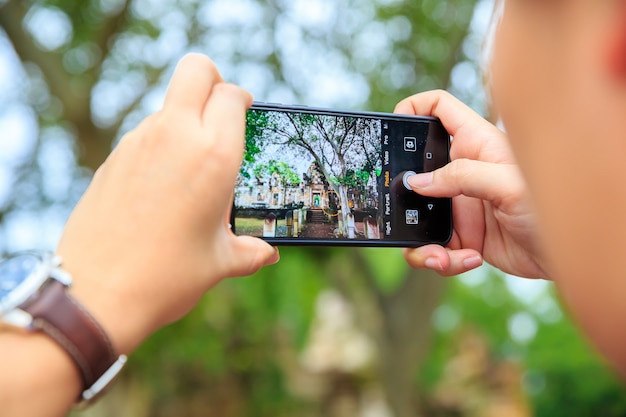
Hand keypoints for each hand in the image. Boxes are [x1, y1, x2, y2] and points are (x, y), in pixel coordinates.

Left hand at [56, 54, 278, 353]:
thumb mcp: (220, 262)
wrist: (96, 294)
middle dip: (213, 80)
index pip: (232, 94)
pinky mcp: (114, 157)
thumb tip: (268, 253)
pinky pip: (145, 132)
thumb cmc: (166, 277)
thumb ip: (251, 251)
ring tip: (193, 164)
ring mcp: (139, 142)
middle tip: (221, 113)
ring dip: (186, 117)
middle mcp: (176, 137)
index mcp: (214, 156)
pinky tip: (164, 185)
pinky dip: (161, 143)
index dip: (243, 100)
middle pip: (196, 69)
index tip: (246, 118)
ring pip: (169, 103)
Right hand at [395, 90, 545, 277]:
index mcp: (475, 145)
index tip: (393, 128)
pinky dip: (441, 260)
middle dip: (402, 194)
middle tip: (400, 211)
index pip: (439, 109)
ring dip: (421, 243)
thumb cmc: (554, 206)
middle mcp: (462, 174)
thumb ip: (462, 177)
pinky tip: (467, 260)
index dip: (413, 109)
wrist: (571, 255)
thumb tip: (417, 183)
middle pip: (415, 170)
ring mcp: (459, 206)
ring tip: (440, 257)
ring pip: (417, 218)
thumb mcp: (508, 184)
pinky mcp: (461, 236)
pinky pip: (434, 247)